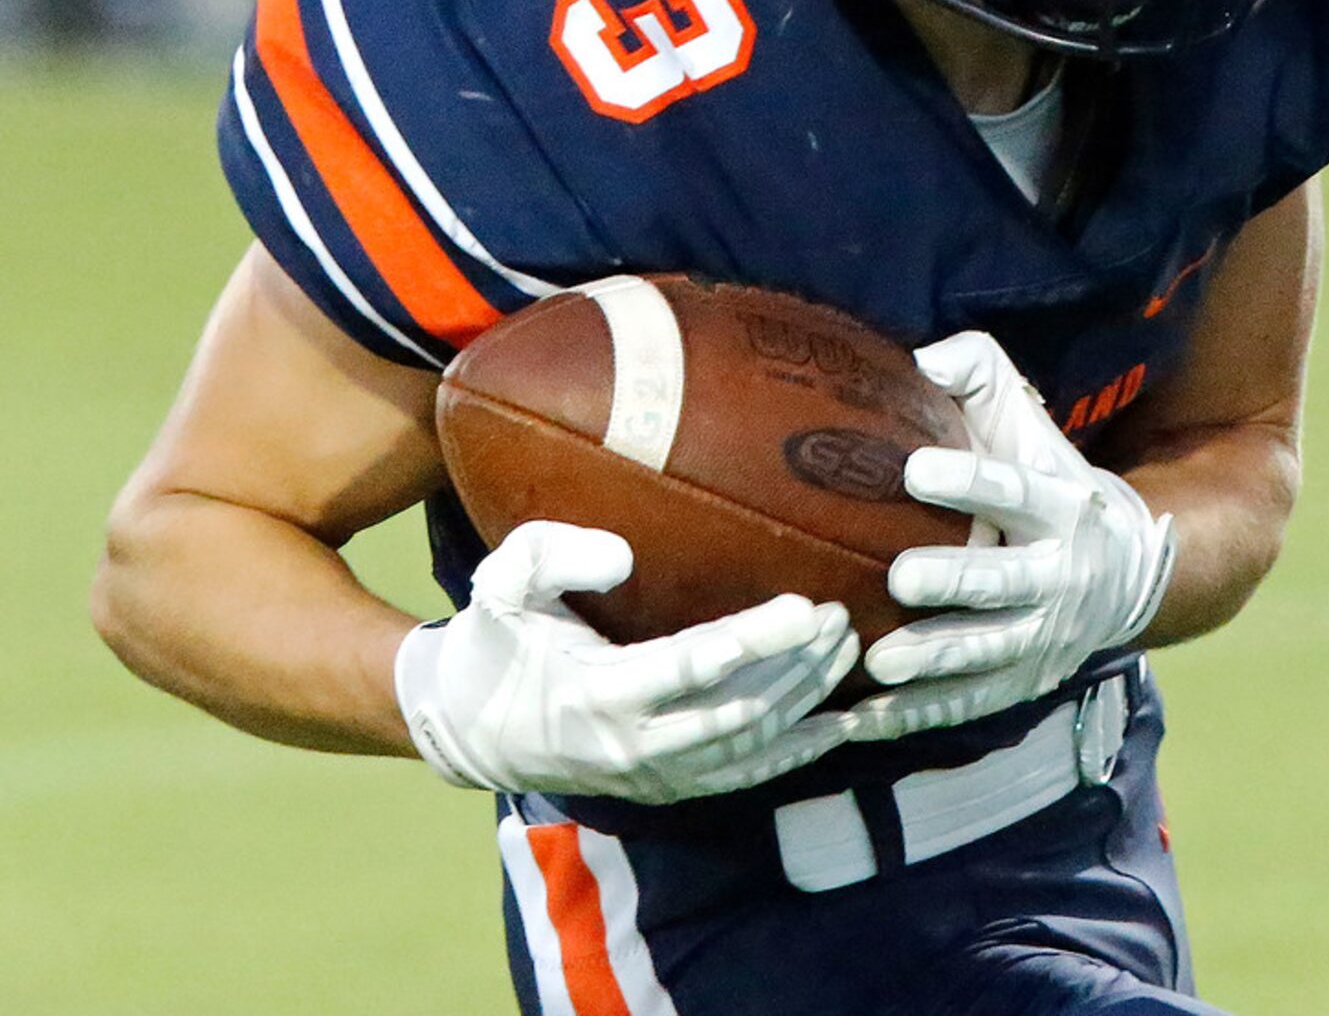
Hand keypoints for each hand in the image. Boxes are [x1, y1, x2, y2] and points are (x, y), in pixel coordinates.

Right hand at [395, 520, 857, 801]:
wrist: (469, 727)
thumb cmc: (495, 640)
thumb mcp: (504, 584)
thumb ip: (552, 554)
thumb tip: (623, 556)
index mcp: (598, 691)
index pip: (693, 665)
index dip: (755, 638)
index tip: (805, 605)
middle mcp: (633, 744)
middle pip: (739, 711)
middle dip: (799, 668)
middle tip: (843, 618)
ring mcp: (653, 774)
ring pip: (749, 745)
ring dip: (806, 701)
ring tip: (848, 649)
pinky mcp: (666, 787)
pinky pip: (742, 777)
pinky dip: (795, 754)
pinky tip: (840, 726)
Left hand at [844, 332, 1173, 741]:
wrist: (1127, 571)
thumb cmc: (1048, 478)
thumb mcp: (1028, 424)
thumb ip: (983, 376)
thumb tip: (924, 359)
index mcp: (1059, 505)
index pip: (1013, 490)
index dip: (969, 482)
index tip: (916, 469)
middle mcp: (1057, 577)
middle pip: (1002, 582)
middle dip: (954, 582)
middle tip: (900, 576)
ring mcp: (1040, 638)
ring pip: (986, 654)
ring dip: (933, 660)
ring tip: (878, 660)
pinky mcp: (1022, 682)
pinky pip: (968, 704)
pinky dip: (918, 715)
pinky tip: (864, 721)